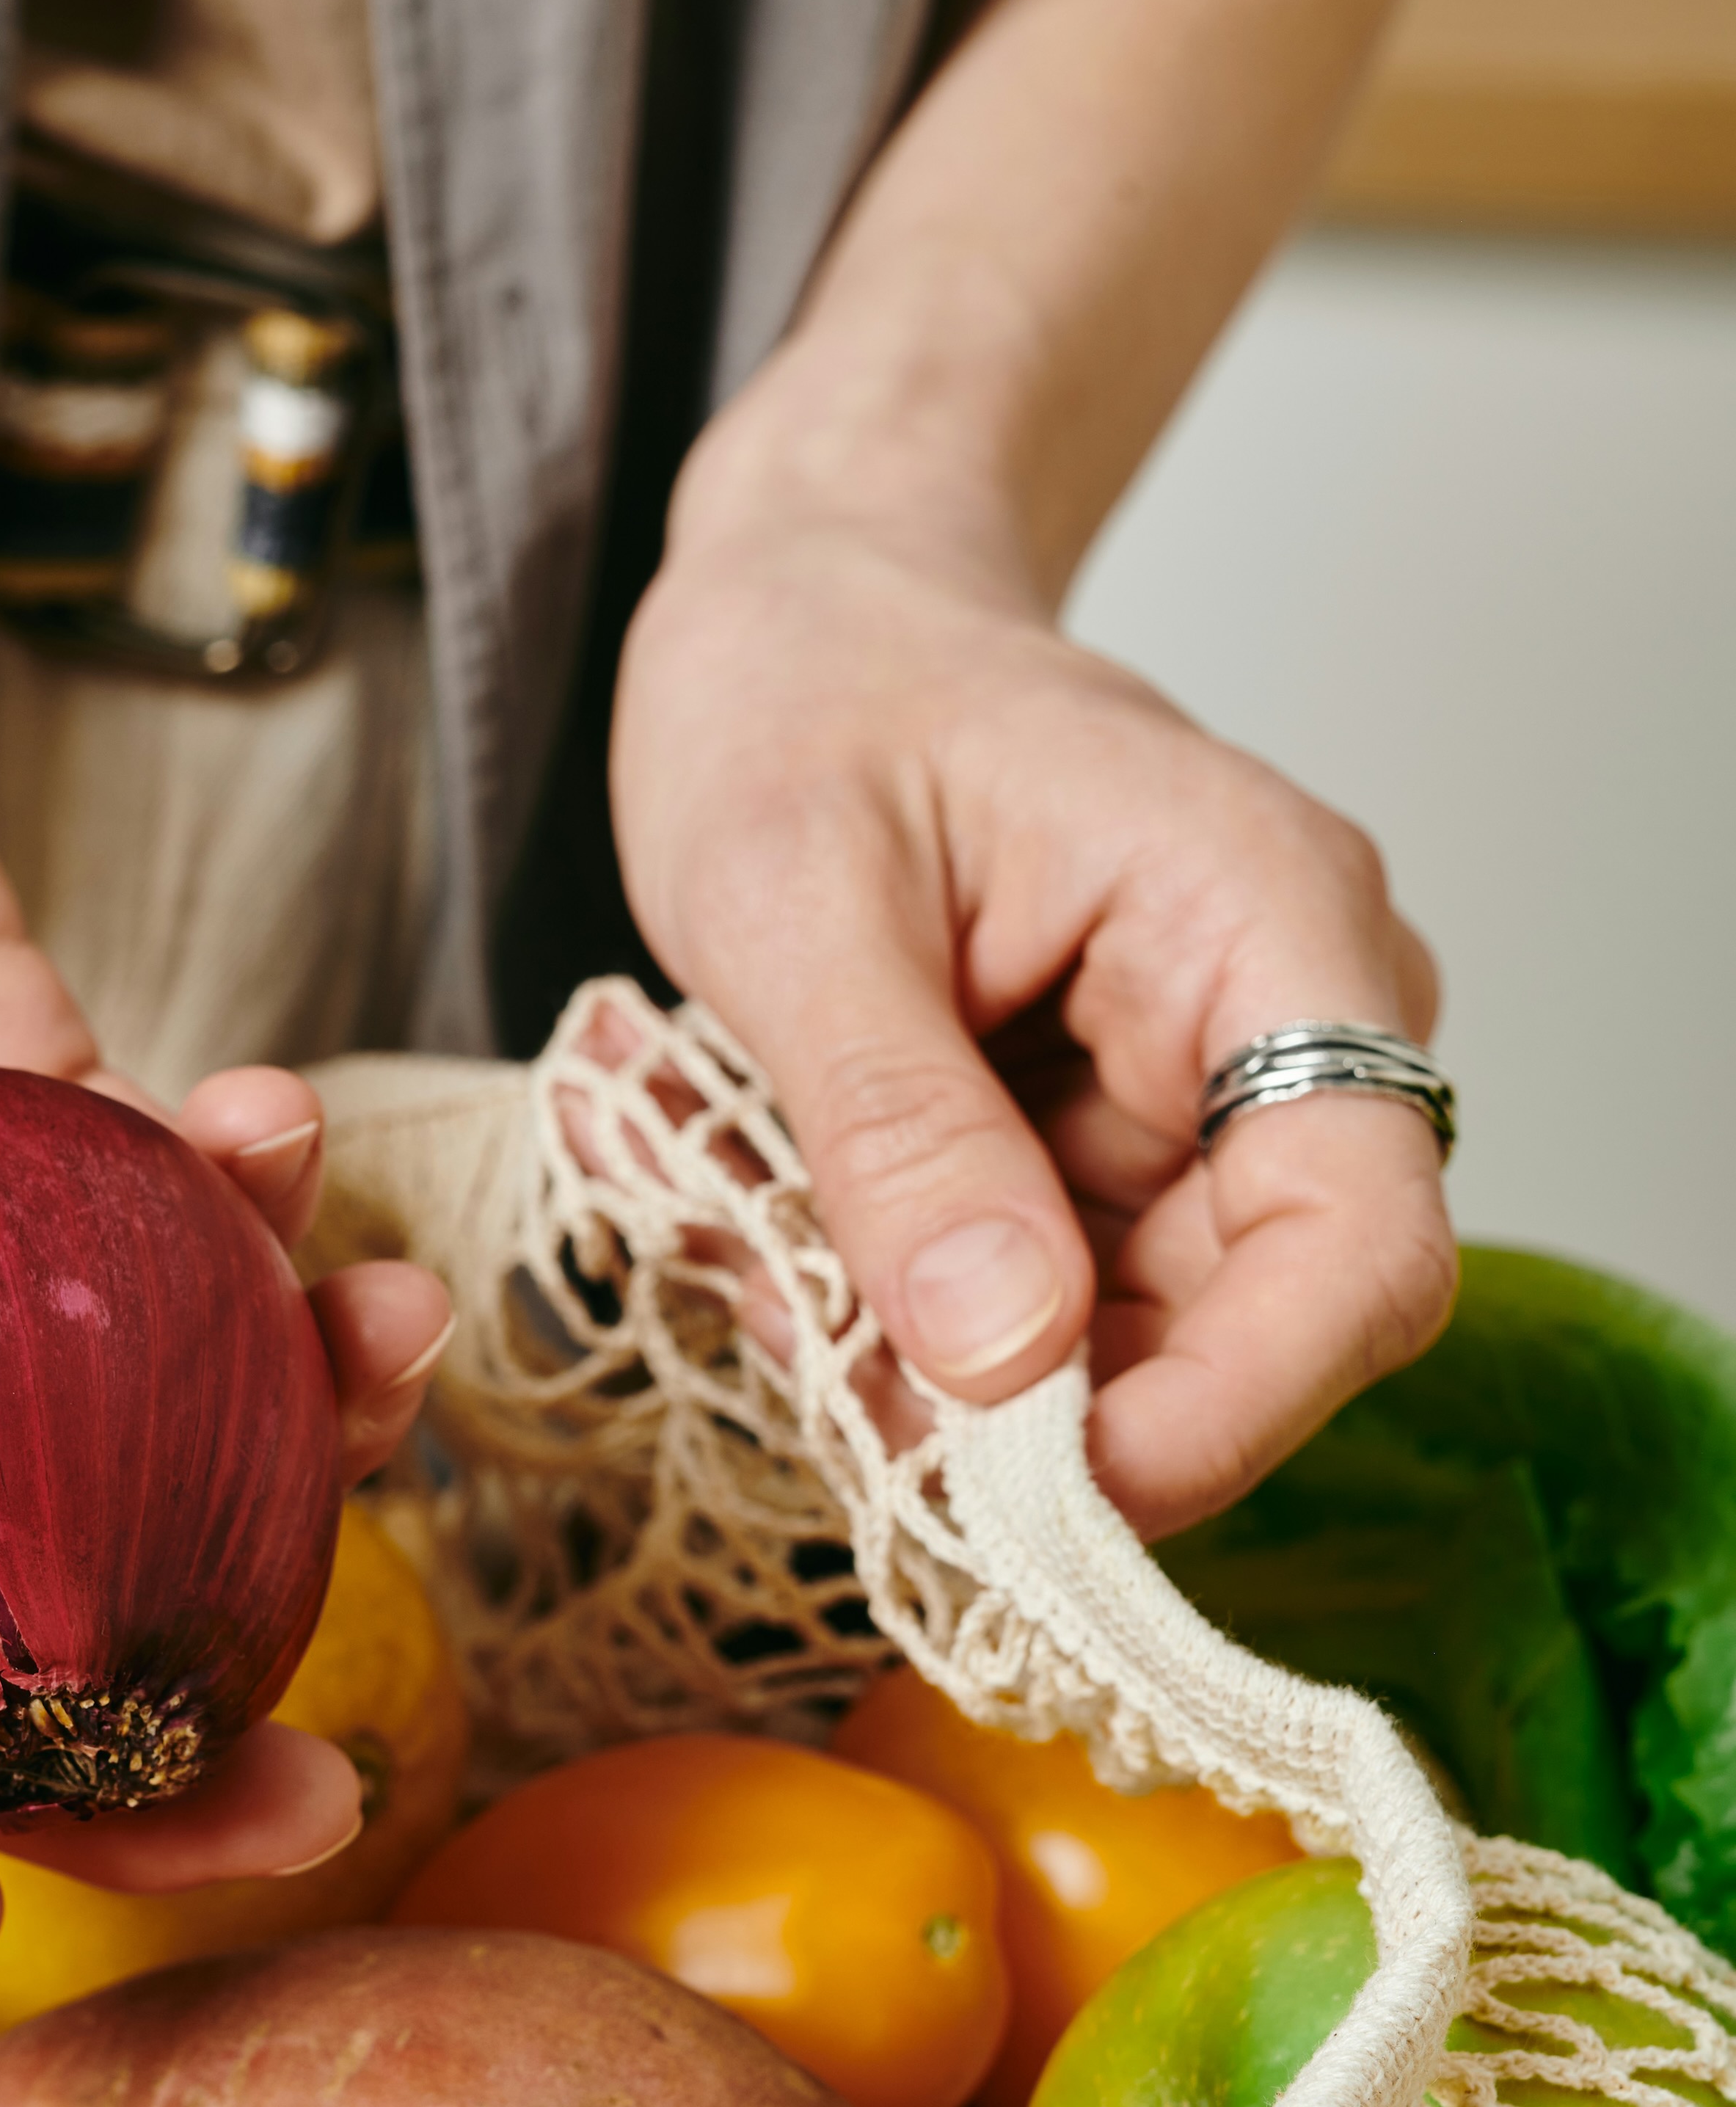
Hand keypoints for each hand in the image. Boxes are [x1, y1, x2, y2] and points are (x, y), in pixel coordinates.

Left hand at [611, 490, 1451, 1538]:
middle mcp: (1276, 1030)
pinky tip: (774, 1221)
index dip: (1232, 1408)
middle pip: (1240, 1336)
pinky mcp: (1102, 1159)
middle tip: (806, 1360)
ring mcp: (1195, 1107)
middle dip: (1023, 1406)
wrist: (801, 610)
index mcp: (1266, 923)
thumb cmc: (811, 684)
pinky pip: (1030, 1312)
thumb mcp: (795, 893)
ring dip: (925, 1361)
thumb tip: (998, 1357)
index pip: (1358, 1242)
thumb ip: (895, 1127)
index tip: (1047, 1496)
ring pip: (1112, 1352)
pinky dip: (896, 1314)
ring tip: (748, 1236)